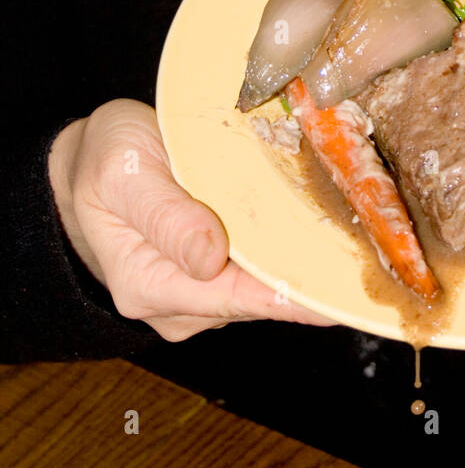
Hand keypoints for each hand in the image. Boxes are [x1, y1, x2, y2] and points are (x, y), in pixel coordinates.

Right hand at [48, 99, 335, 341]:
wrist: (87, 167)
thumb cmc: (104, 161)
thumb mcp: (123, 171)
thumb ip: (164, 213)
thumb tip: (210, 256)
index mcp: (150, 284)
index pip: (237, 298)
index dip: (294, 294)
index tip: (343, 294)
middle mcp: (178, 305)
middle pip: (260, 297)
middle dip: (313, 278)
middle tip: (375, 259)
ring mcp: (198, 297)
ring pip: (265, 287)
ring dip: (307, 266)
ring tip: (362, 246)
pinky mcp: (214, 280)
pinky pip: (259, 274)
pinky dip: (291, 255)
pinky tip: (328, 240)